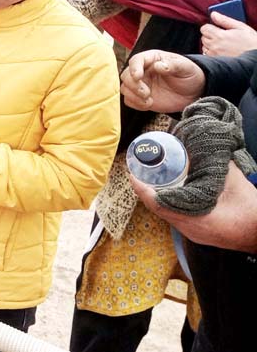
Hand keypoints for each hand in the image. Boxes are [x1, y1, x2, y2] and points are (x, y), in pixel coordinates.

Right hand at [120, 50, 204, 112]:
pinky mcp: (140, 98)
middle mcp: (142, 71)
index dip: (134, 68)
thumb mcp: (186, 68)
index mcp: (152, 59)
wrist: (194, 93)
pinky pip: (129, 101)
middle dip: (133, 85)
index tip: (138, 77)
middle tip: (146, 93)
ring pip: (125, 88)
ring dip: (134, 96)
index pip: (136, 60)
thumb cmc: (190, 75)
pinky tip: (149, 104)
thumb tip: (158, 66)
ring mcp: (141, 85)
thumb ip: (173, 65)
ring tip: (149, 101)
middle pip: (126, 75)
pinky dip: (136, 104)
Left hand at [130, 161, 256, 252]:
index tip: (132, 173)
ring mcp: (192, 233)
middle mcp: (189, 229)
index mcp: (195, 218)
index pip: (158, 204)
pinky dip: (170, 202)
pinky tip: (170, 190)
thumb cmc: (251, 212)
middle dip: (146, 189)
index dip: (142, 188)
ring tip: (151, 177)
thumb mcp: (234, 183)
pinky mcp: (197, 233)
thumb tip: (199, 144)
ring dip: (158, 195)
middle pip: (158, 208)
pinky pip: (176, 215)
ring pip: (166, 212)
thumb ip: (216, 163)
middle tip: (140, 170)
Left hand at [201, 11, 256, 56]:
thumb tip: (213, 14)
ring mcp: (215, 55)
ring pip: (204, 46)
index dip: (210, 26)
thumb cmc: (251, 42)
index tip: (216, 27)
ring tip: (222, 43)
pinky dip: (211, 51)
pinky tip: (221, 50)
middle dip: (210, 34)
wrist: (256, 58)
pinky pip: (207, 54)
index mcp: (220, 36)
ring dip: (210, 43)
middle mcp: (215, 46)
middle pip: (203, 37)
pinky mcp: (216, 61)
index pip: (204, 28)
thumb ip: (225, 20)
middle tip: (221, 35)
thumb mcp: (241, 27)